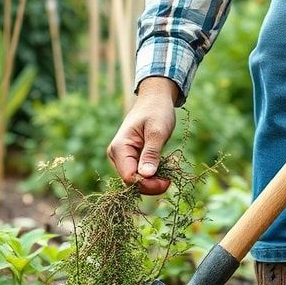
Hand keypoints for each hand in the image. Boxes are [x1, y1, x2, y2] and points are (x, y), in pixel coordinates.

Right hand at [107, 77, 178, 194]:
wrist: (155, 99)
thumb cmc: (157, 111)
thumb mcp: (157, 131)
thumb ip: (151, 153)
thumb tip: (146, 175)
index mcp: (119, 147)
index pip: (129, 177)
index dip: (147, 184)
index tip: (167, 182)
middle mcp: (117, 155)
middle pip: (131, 182)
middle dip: (150, 185)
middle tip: (169, 181)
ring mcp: (123, 157)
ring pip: (135, 180)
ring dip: (152, 182)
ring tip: (168, 176)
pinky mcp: (130, 158)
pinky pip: (139, 174)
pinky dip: (152, 177)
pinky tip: (163, 172)